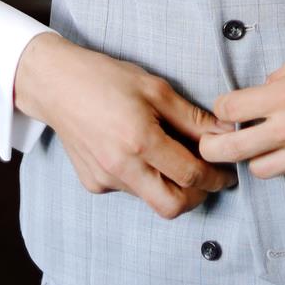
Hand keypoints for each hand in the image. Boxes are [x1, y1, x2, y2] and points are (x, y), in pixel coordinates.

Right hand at [13, 32, 237, 220]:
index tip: (227, 173)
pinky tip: (140, 153)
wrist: (56, 85)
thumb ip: (192, 117)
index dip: (216, 177)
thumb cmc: (106, 78)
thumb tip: (226, 133)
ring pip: (151, 199)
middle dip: (197, 196)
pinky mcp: (94, 184)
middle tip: (208, 178)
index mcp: (139, 140)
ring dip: (170, 186)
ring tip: (174, 157)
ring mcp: (104, 179)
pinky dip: (145, 179)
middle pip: (173, 206)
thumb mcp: (156, 88)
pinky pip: (130, 190)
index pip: (190, 174)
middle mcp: (120, 166)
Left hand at [198, 44, 284, 189]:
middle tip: (211, 145)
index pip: (230, 108)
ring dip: (258, 157)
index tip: (226, 110)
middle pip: (231, 149)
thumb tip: (261, 90)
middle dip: (213, 146)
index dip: (222, 108)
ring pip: (260, 169)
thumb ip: (282, 74)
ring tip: (270, 145)